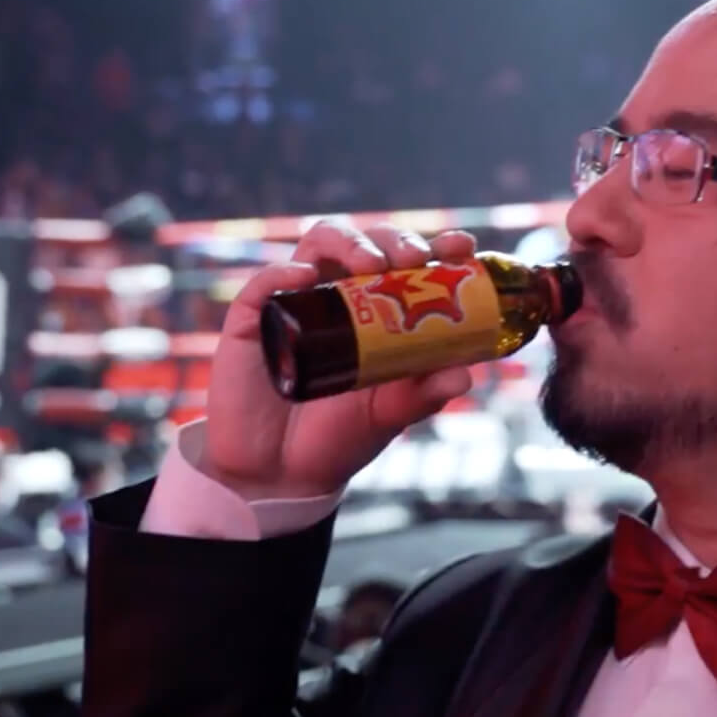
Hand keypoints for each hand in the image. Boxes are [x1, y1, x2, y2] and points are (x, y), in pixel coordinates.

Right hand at [200, 220, 478, 499]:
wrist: (281, 475)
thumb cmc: (339, 437)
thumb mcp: (389, 415)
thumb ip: (424, 394)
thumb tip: (463, 376)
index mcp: (381, 311)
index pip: (411, 262)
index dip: (437, 246)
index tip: (460, 245)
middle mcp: (341, 298)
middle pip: (369, 242)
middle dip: (396, 240)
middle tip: (413, 260)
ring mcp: (297, 304)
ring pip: (319, 243)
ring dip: (349, 242)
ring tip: (370, 264)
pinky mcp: (253, 321)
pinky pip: (263, 285)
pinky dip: (283, 272)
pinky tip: (305, 277)